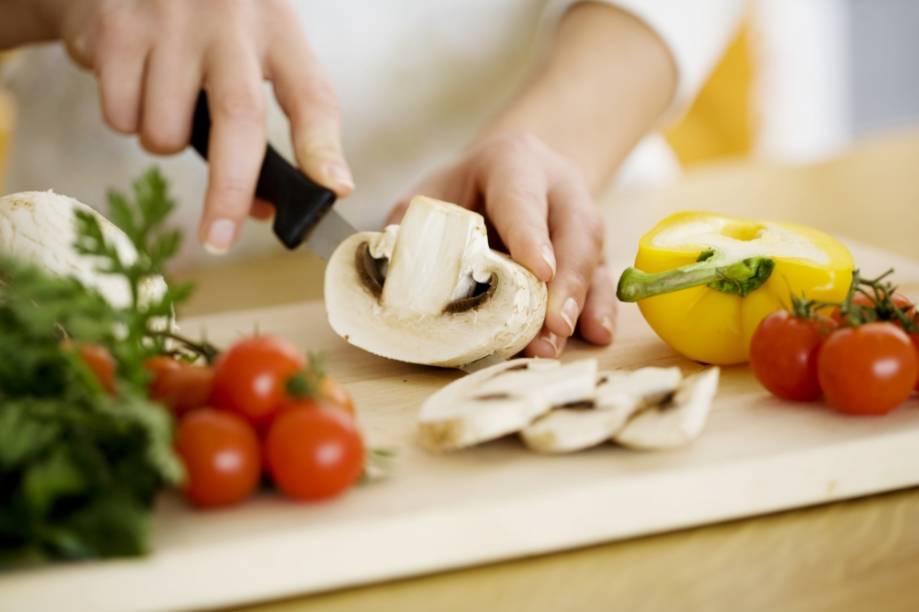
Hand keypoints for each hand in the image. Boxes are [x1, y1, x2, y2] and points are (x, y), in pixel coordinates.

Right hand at [41, 0, 352, 251]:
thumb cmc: (203, 28)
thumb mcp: (249, 52)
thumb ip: (261, 122)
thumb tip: (261, 210)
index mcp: (278, 28)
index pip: (312, 95)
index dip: (323, 148)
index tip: (335, 191)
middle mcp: (231, 20)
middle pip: (239, 120)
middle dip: (230, 191)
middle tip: (220, 239)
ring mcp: (172, 21)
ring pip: (167, 131)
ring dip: (164, 144)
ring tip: (166, 105)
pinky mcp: (117, 28)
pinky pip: (121, 115)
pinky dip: (124, 120)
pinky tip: (132, 81)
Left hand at [387, 134, 616, 357]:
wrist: (508, 173)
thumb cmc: (463, 189)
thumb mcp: (431, 194)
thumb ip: (413, 230)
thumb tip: (390, 279)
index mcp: (513, 163)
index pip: (523, 199)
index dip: (530, 235)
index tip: (539, 272)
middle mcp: (558, 186)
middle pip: (573, 231)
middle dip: (565, 282)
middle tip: (552, 326)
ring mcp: (581, 216)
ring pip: (593, 255)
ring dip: (580, 302)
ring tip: (561, 342)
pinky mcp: (593, 248)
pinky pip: (604, 276)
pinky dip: (600, 308)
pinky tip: (596, 335)